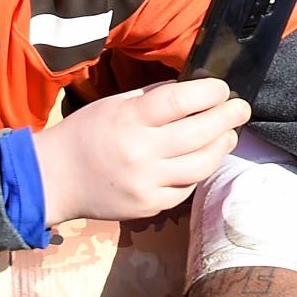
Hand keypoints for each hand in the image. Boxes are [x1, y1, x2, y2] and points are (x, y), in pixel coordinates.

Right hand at [32, 79, 248, 225]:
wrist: (54, 179)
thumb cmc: (88, 132)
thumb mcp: (117, 103)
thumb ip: (155, 96)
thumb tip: (195, 91)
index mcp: (131, 119)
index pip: (181, 101)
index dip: (210, 93)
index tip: (223, 89)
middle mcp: (141, 152)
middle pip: (199, 134)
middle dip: (229, 118)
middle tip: (242, 108)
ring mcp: (146, 184)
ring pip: (201, 166)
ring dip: (222, 146)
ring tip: (229, 134)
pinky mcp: (148, 207)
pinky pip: (186, 188)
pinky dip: (199, 171)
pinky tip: (202, 158)